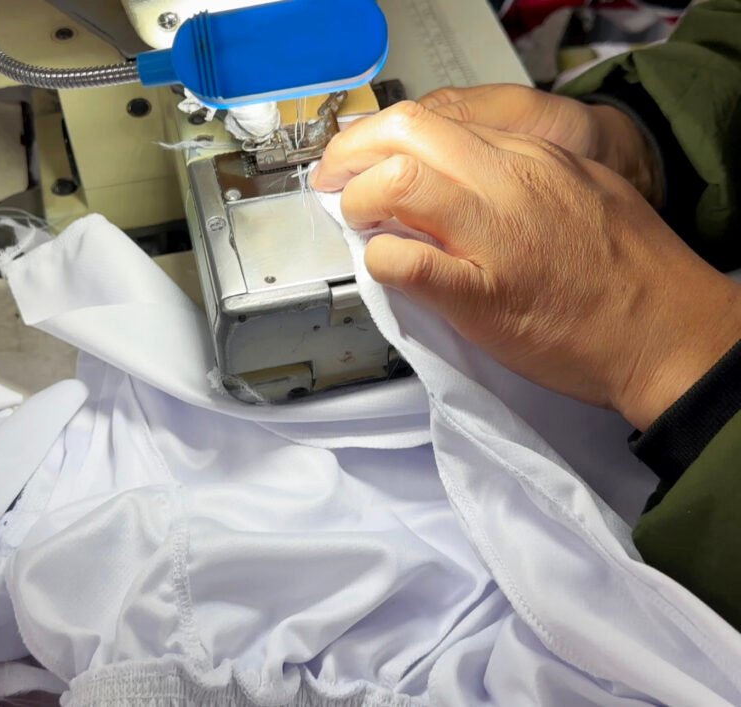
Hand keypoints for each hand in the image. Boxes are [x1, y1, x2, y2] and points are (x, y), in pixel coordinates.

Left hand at [310, 101, 740, 429]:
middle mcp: (509, 184)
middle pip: (407, 135)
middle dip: (351, 155)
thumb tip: (446, 180)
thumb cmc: (628, 270)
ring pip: (400, 184)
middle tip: (334, 184)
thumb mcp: (578, 189)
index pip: (432, 122)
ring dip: (360, 201)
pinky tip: (382, 265)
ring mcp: (495, 238)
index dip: (378, 138)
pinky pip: (411, 265)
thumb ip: (514, 175)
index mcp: (530, 157)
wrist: (667, 333)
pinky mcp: (483, 297)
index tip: (358, 160)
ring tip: (359, 224)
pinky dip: (382, 260)